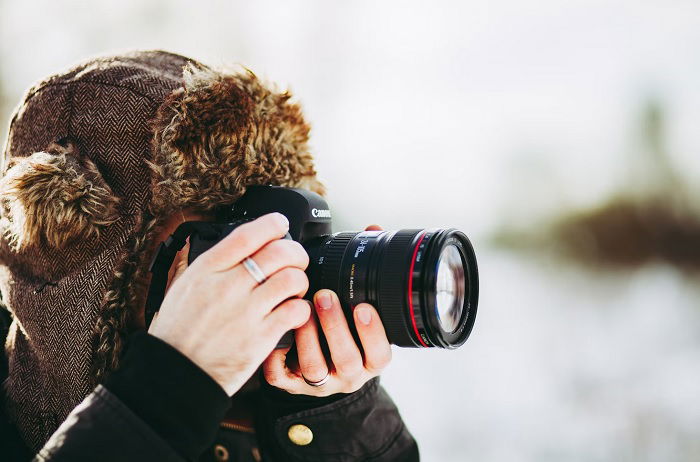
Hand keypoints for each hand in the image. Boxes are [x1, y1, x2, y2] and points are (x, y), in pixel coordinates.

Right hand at [148, 212, 311, 395]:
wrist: (176, 374)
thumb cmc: (178, 331)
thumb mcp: (183, 285)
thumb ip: (211, 263)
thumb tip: (236, 242)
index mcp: (207, 269)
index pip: (248, 234)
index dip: (272, 224)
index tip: (280, 224)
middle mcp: (228, 286)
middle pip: (279, 252)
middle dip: (295, 252)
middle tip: (295, 261)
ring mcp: (246, 312)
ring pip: (293, 278)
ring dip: (300, 281)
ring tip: (293, 289)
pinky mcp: (261, 338)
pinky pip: (296, 310)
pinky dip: (301, 308)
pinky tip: (292, 312)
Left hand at [262, 225, 392, 396]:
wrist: (318, 366)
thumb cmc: (342, 328)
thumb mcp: (359, 306)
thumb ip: (365, 270)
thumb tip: (372, 230)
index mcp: (369, 357)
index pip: (380, 353)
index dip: (374, 332)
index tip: (363, 306)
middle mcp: (348, 373)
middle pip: (347, 360)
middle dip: (336, 327)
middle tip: (324, 297)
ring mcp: (320, 382)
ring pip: (316, 370)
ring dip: (308, 338)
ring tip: (300, 311)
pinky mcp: (293, 385)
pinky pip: (282, 378)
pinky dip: (276, 359)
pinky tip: (275, 336)